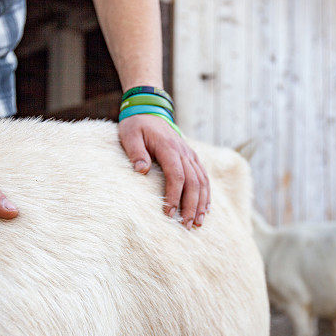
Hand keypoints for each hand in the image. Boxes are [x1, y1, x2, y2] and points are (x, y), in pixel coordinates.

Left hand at [118, 114, 209, 228]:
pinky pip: (203, 177)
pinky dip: (206, 194)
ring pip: (202, 181)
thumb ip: (135, 152)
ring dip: (201, 203)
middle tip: (186, 225)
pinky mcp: (192, 157)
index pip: (177, 175)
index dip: (175, 195)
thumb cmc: (136, 125)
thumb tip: (142, 170)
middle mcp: (184, 152)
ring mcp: (190, 154)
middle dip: (191, 205)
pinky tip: (204, 209)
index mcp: (169, 147)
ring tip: (197, 222)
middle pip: (193, 182)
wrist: (148, 110)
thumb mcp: (130, 135)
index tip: (169, 213)